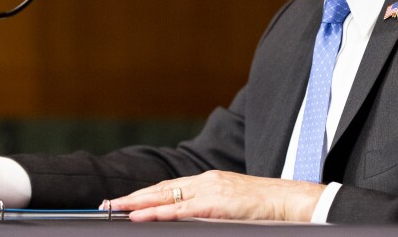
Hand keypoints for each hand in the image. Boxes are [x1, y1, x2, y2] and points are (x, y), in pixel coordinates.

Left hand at [111, 170, 324, 221]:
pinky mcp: (214, 204)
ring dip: (137, 203)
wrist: (288, 201)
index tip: (126, 200)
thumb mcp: (233, 202)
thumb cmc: (266, 206)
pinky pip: (179, 210)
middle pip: (161, 188)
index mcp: (209, 180)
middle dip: (133, 196)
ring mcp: (209, 191)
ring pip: (165, 196)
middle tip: (108, 204)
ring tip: (115, 209)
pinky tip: (140, 216)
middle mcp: (205, 181)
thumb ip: (211, 205)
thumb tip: (192, 215)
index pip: (170, 185)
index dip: (146, 193)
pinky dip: (156, 212)